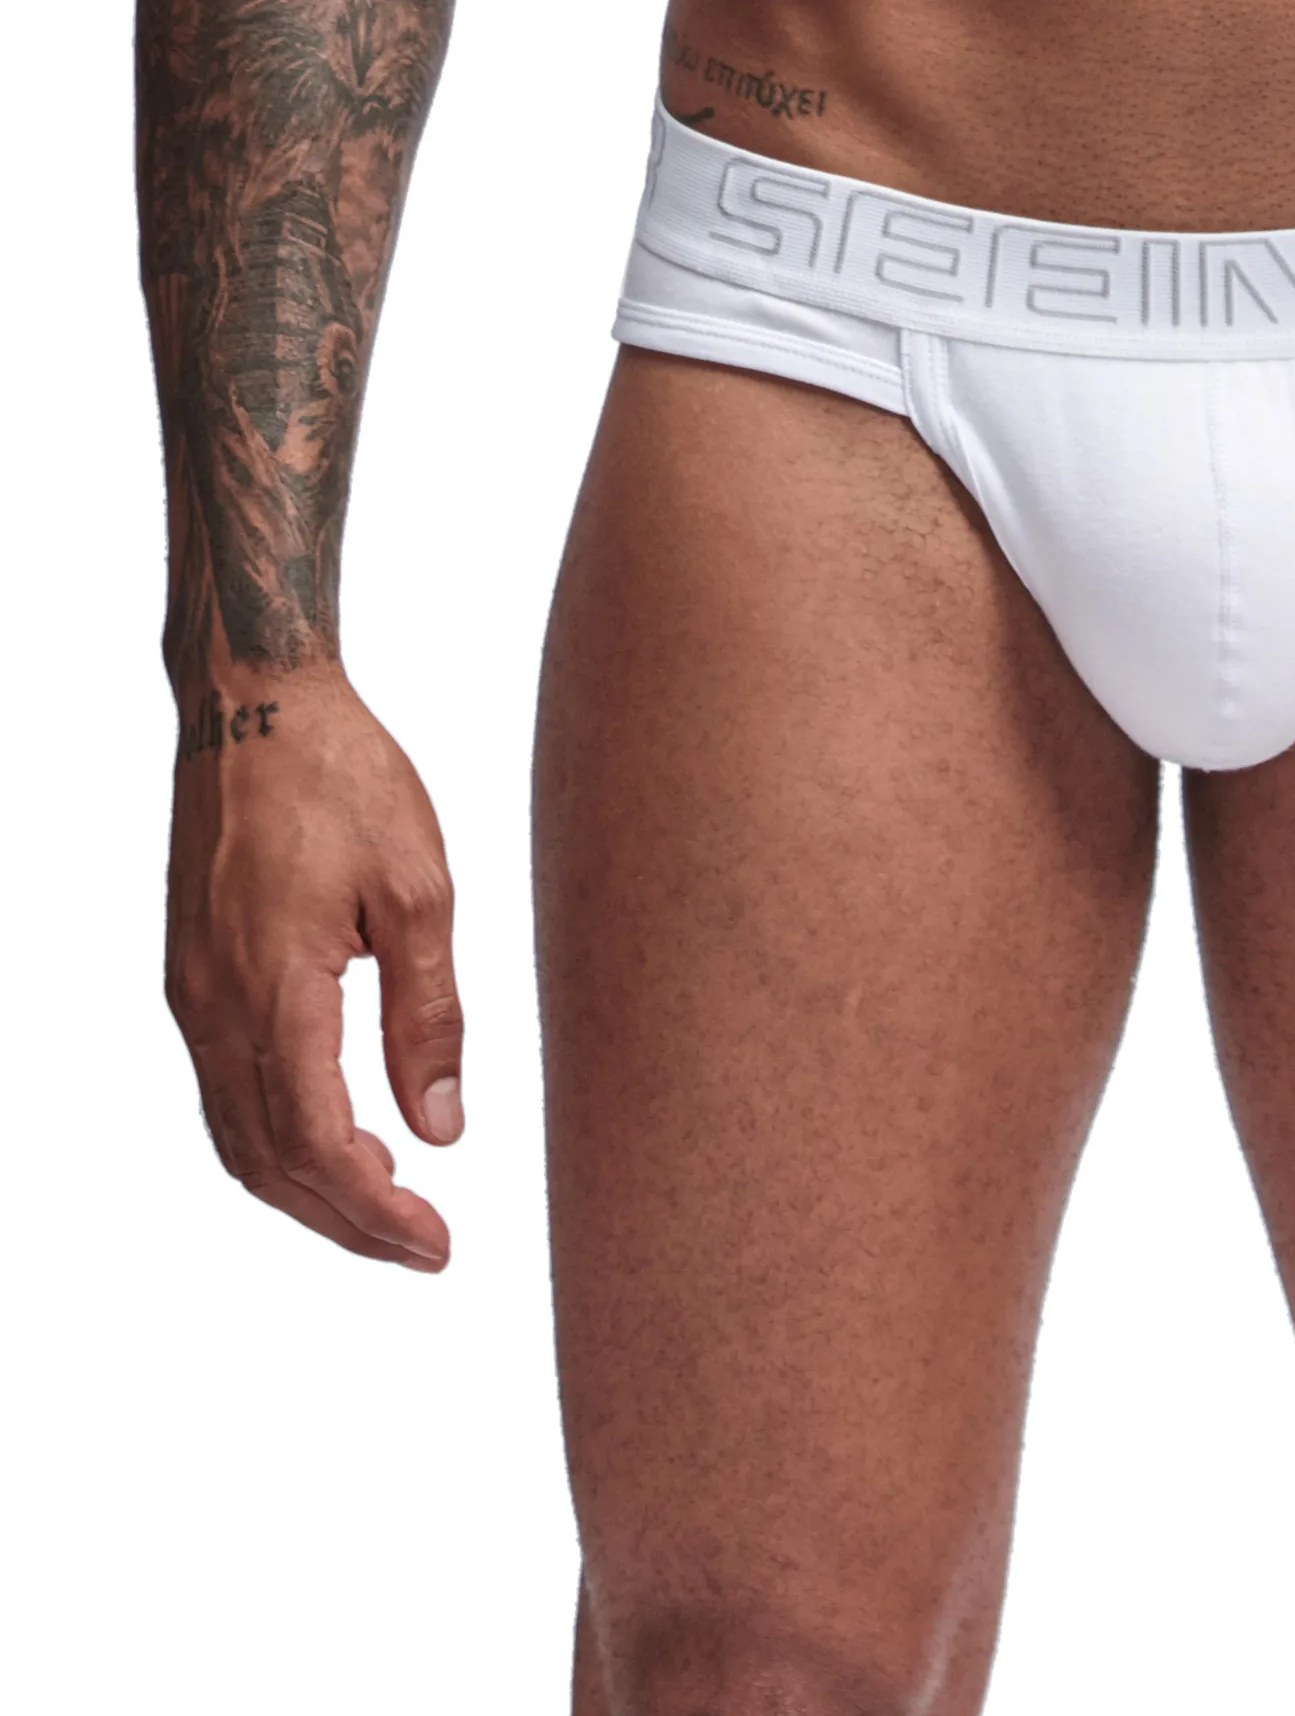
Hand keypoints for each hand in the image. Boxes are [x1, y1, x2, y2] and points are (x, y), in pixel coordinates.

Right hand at [165, 664, 464, 1266]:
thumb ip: (428, 1017)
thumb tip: (442, 1127)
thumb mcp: (418, 891)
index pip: (318, 1143)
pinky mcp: (191, 975)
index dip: (375, 1211)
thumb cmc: (345, 780)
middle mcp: (213, 1006)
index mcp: (274, 988)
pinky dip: (276, 1140)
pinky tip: (333, 1145)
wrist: (254, 705)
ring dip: (307, 1191)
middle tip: (425, 1250)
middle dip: (346, 1222)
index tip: (438, 1245)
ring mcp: (191, 994)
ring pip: (237, 1136)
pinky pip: (224, 1091)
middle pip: (269, 1162)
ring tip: (388, 1214)